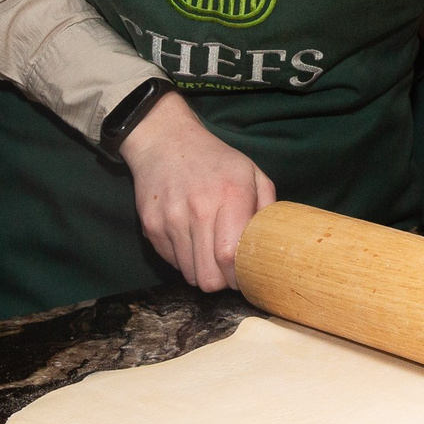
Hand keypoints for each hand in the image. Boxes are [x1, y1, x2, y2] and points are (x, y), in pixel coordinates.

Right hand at [121, 93, 275, 290]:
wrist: (165, 141)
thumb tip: (273, 243)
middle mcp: (197, 209)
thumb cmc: (214, 160)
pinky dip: (184, 260)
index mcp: (230, 195)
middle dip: (222, 282)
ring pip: (189, 274)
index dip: (239, 277)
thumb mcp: (250, 172)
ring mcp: (170, 219)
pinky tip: (190, 239)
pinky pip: (172, 263)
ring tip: (209, 252)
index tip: (246, 277)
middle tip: (228, 272)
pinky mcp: (151, 226)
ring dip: (202, 271)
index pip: (230, 256)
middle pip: (208, 276)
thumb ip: (267, 206)